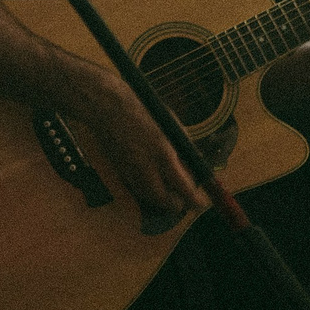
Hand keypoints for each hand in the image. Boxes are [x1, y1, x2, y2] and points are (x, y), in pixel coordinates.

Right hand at [70, 69, 199, 220]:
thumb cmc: (142, 110)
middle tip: (185, 195)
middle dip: (179, 203)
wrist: (107, 106)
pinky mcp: (120, 172)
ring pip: (151, 199)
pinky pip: (138, 190)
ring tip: (170, 187)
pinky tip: (153, 178)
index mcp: (163, 155)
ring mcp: (131, 173)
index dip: (196, 201)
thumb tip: (195, 165)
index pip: (184, 190)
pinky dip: (149, 190)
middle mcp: (147, 169)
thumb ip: (184, 148)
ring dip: (163, 198)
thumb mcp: (171, 126)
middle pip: (167, 203)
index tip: (202, 202)